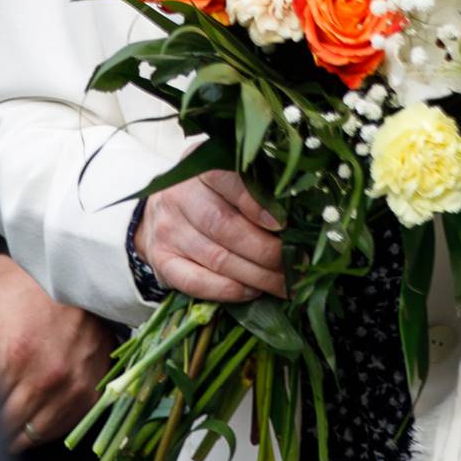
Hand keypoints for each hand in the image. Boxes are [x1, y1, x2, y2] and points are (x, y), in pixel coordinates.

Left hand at [0, 254, 115, 451]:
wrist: (75, 271)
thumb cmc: (20, 282)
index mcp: (12, 357)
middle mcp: (45, 379)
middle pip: (6, 428)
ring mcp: (71, 388)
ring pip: (31, 435)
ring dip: (13, 432)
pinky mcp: (90, 391)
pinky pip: (60, 429)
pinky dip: (40, 429)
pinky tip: (26, 416)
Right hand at [134, 169, 285, 303]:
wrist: (163, 211)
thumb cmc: (212, 192)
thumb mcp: (232, 177)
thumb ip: (259, 187)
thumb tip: (299, 213)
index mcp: (200, 168)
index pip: (226, 180)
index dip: (255, 203)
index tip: (283, 224)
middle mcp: (179, 196)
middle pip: (223, 226)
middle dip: (265, 250)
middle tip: (294, 265)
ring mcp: (168, 230)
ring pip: (215, 258)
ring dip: (256, 276)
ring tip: (284, 285)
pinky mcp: (162, 260)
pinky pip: (195, 282)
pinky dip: (228, 291)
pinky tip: (253, 292)